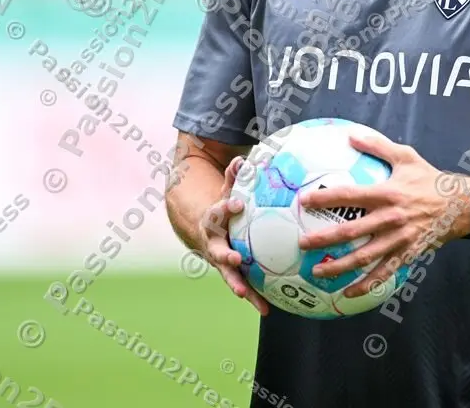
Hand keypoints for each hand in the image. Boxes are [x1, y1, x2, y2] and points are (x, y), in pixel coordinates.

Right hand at [198, 157, 269, 314]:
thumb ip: (233, 179)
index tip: (236, 204)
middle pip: (216, 250)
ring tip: (245, 294)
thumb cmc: (222, 209)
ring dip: (236, 284)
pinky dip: (254, 298)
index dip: (226, 208)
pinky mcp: (231, 274)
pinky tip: (267, 309)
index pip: (218, 212)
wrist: (202, 230)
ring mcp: (220, 261)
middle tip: (234, 258)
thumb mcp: (224, 191)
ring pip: (227, 274)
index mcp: (213, 221)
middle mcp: (213, 243)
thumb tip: (241, 161)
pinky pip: (243, 286)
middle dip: (225, 255)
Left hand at [296, 134, 469, 298]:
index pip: (349, 196)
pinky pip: (385, 272)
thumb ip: (378, 146)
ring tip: (318, 271)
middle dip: (324, 239)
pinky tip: (349, 292)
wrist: (461, 205)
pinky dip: (367, 284)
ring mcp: (399, 239)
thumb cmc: (430, 179)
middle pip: (351, 232)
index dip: (325, 198)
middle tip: (302, 243)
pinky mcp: (408, 254)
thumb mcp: (405, 157)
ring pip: (365, 257)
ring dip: (339, 266)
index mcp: (387, 193)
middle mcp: (390, 218)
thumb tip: (351, 135)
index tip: (303, 201)